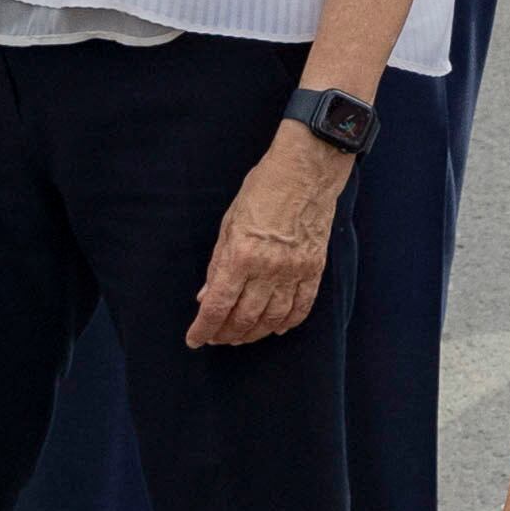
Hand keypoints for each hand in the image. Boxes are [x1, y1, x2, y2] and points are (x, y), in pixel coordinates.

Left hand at [190, 123, 347, 346]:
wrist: (306, 170)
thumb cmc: (262, 189)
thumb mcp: (229, 222)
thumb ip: (218, 263)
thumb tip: (206, 296)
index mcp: (241, 254)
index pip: (218, 305)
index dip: (204, 328)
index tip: (194, 340)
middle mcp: (268, 268)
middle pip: (244, 318)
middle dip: (226, 334)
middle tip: (216, 337)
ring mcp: (294, 271)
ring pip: (272, 320)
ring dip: (253, 334)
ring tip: (241, 336)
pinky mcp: (314, 269)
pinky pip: (301, 308)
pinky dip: (287, 323)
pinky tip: (275, 328)